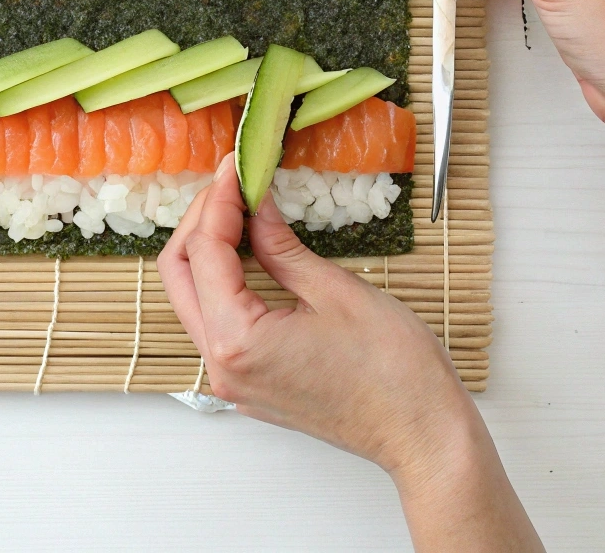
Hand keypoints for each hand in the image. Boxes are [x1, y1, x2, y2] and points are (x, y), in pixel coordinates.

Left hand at [159, 158, 544, 551]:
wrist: (424, 436)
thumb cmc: (393, 371)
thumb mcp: (334, 289)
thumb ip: (279, 245)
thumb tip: (253, 204)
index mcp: (237, 340)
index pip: (205, 251)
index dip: (218, 201)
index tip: (235, 167)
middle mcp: (222, 365)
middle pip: (180, 275)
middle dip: (200, 221)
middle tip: (230, 184)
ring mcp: (233, 379)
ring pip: (193, 298)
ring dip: (208, 250)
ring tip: (238, 208)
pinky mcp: (249, 382)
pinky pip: (216, 322)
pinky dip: (223, 281)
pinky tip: (248, 251)